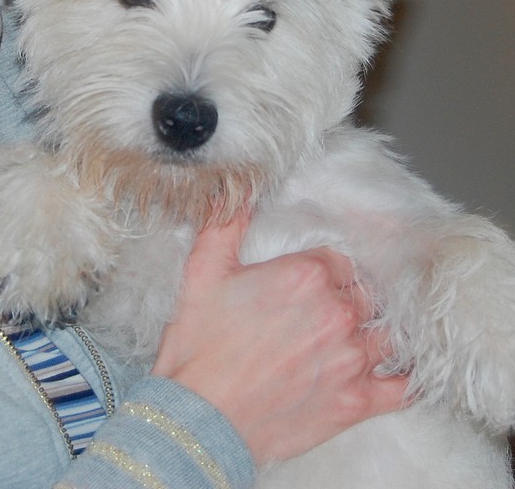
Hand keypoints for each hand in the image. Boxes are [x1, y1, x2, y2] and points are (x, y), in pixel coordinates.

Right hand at [152, 207, 407, 463]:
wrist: (199, 418)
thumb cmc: (199, 348)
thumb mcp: (203, 272)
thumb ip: (225, 224)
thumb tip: (240, 189)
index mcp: (306, 275)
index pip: (340, 261)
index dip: (327, 271)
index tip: (315, 282)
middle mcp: (337, 312)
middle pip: (365, 294)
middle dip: (349, 300)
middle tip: (328, 312)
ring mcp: (351, 358)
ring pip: (387, 333)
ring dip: (375, 332)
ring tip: (360, 337)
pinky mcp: (356, 402)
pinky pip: (403, 386)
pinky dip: (407, 377)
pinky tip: (403, 371)